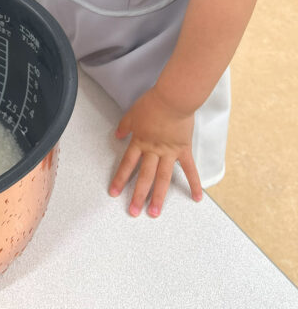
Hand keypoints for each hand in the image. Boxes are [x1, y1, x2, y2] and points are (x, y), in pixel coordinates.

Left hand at [108, 87, 201, 217]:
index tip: (114, 193)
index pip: (128, 164)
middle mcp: (153, 151)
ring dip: (159, 196)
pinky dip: (194, 183)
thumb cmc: (153, 103)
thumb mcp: (133, 113)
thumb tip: (118, 135)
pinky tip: (196, 197)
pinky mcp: (184, 150)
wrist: (172, 99)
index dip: (120, 178)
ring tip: (155, 212)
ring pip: (163, 178)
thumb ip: (125, 126)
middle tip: (133, 212)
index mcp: (140, 142)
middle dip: (138, 195)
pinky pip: (190, 169)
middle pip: (144, 176)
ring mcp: (169, 153)